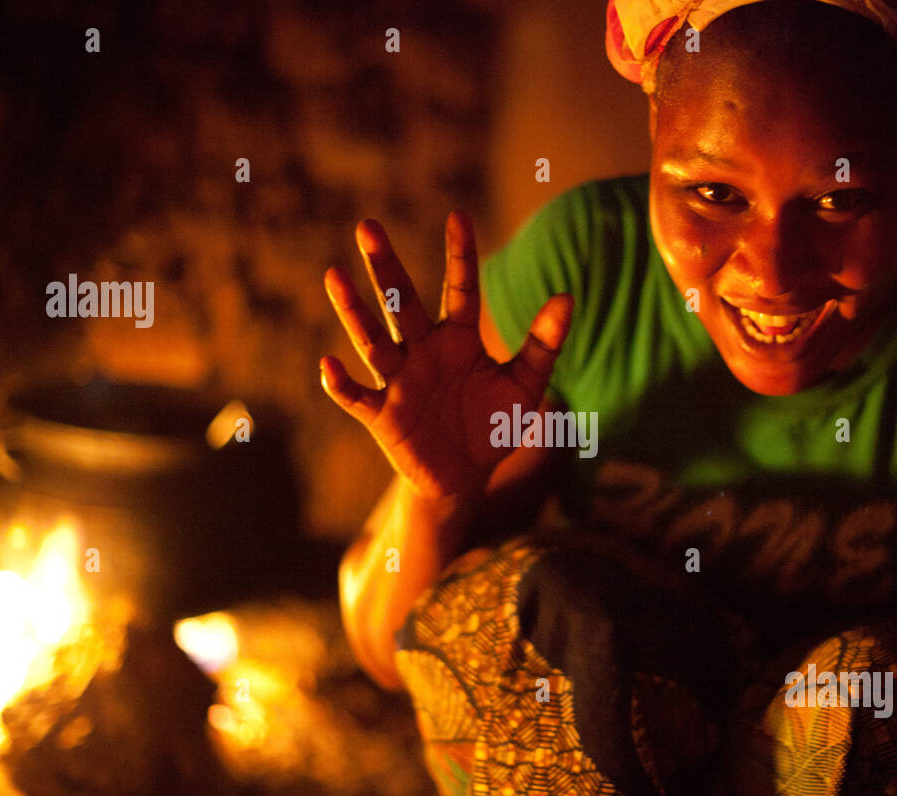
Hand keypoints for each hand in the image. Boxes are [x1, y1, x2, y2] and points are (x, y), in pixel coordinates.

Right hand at [320, 211, 572, 500]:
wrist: (465, 477)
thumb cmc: (493, 424)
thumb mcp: (525, 386)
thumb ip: (543, 344)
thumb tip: (567, 297)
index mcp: (459, 338)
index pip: (459, 289)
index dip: (460, 255)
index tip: (459, 217)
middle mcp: (423, 351)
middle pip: (402, 304)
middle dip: (385, 267)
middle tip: (368, 227)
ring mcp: (399, 381)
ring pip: (373, 341)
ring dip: (354, 312)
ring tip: (335, 275)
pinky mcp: (382, 416)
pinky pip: (356, 397)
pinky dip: (340, 384)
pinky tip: (329, 364)